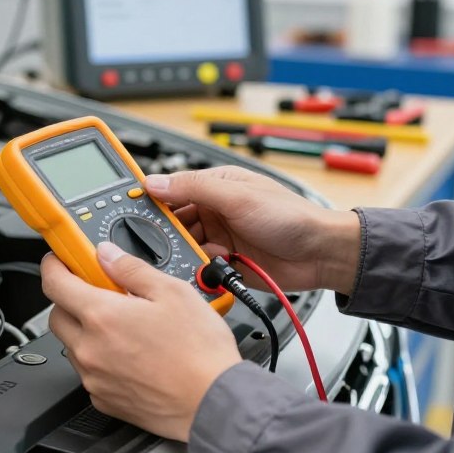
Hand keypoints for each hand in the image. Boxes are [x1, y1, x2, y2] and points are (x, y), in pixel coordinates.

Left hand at [41, 242, 241, 441]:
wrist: (213, 404)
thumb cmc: (199, 353)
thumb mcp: (172, 292)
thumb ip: (132, 269)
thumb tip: (108, 255)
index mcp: (102, 316)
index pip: (54, 284)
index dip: (54, 265)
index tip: (60, 260)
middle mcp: (90, 349)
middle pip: (56, 315)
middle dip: (68, 298)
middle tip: (95, 291)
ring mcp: (94, 378)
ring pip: (72, 345)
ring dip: (84, 330)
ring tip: (121, 325)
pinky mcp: (104, 400)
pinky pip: (88, 372)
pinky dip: (98, 358)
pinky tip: (128, 353)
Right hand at [145, 166, 360, 295]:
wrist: (323, 255)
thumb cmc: (293, 217)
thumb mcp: (238, 196)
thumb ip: (194, 188)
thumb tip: (155, 182)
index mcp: (215, 187)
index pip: (172, 190)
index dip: (151, 199)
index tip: (130, 208)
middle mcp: (214, 212)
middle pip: (173, 223)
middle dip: (164, 233)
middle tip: (154, 242)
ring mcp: (219, 239)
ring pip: (184, 247)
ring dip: (183, 253)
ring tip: (187, 256)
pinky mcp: (226, 265)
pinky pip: (200, 267)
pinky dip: (198, 270)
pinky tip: (204, 270)